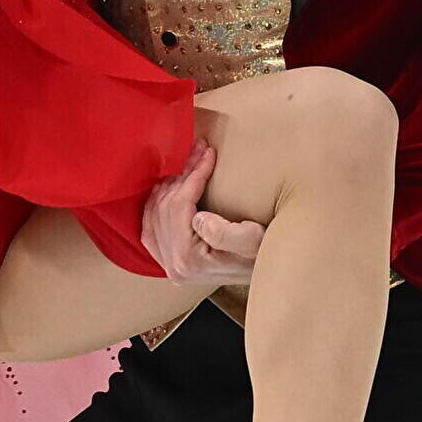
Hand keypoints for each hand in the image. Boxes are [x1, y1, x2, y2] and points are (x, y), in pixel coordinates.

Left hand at [142, 141, 265, 284]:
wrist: (271, 270)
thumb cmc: (265, 252)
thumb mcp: (252, 240)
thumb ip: (224, 233)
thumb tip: (197, 218)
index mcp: (188, 259)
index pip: (180, 206)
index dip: (193, 174)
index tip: (207, 152)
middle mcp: (173, 266)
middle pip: (165, 208)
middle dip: (182, 175)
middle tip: (198, 151)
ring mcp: (170, 266)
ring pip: (154, 216)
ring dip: (168, 187)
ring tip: (187, 166)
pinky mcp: (172, 264)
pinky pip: (150, 231)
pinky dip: (154, 207)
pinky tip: (166, 190)